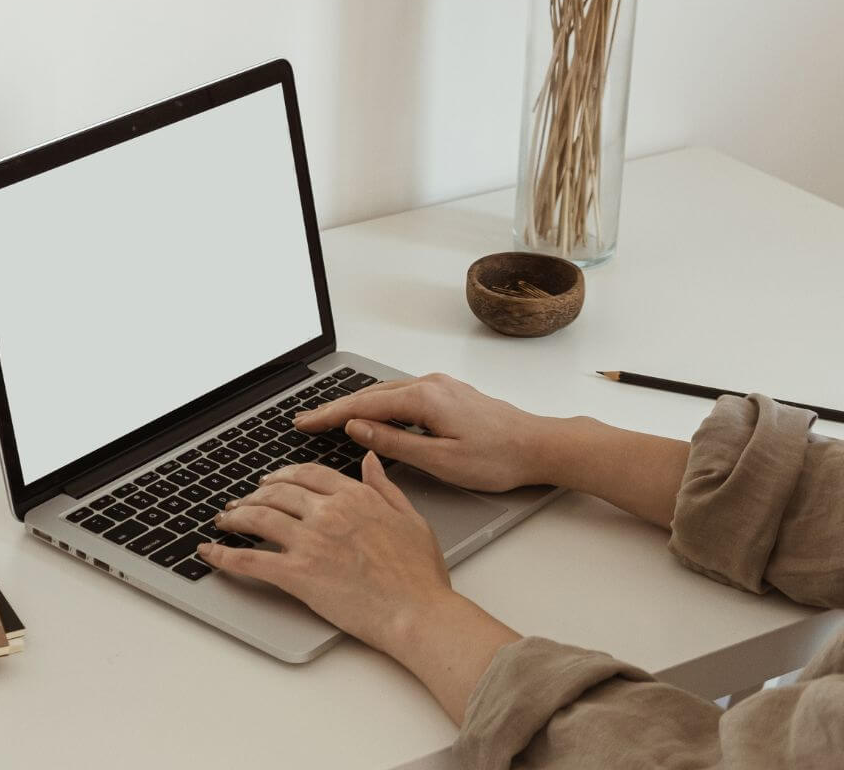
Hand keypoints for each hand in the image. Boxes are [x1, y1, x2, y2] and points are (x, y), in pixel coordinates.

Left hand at [197, 453, 452, 654]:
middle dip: (254, 495)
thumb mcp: (410, 518)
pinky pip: (250, 560)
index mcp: (354, 497)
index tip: (271, 481)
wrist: (416, 612)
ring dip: (235, 517)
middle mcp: (328, 512)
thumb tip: (369, 460)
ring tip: (224, 521)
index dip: (282, 476)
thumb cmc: (419, 575)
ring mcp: (310, 542)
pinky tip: (210, 552)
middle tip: (241, 502)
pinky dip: (223, 555)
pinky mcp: (297, 574)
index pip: (306, 475)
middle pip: (277, 492)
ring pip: (258, 518)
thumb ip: (384, 486)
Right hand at [293, 373, 550, 491]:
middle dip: (335, 408)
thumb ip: (394, 443)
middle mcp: (429, 384)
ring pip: (385, 394)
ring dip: (355, 406)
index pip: (362, 406)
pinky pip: (402, 396)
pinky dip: (378, 405)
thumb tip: (357, 429)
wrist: (539, 446)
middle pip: (369, 395)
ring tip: (328, 419)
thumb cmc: (498, 458)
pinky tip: (370, 416)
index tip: (304, 422)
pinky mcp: (447, 394)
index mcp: (424, 398)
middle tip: (306, 420)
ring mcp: (439, 386)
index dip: (329, 415)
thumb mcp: (440, 460)